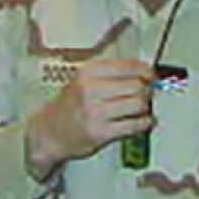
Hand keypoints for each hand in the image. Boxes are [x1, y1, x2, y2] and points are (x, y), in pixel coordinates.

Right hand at [25, 58, 153, 179]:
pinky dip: (144, 123)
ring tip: (142, 108)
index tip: (150, 75)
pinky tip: (144, 122)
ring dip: (145, 107)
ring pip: (138, 104)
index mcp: (87, 73)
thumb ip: (110, 74)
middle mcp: (90, 90)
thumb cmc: (69, 106)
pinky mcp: (100, 132)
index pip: (127, 66)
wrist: (48, 132)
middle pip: (136, 85)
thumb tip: (144, 72)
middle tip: (147, 94)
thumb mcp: (83, 80)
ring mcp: (95, 112)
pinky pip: (134, 125)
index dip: (145, 71)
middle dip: (146, 90)